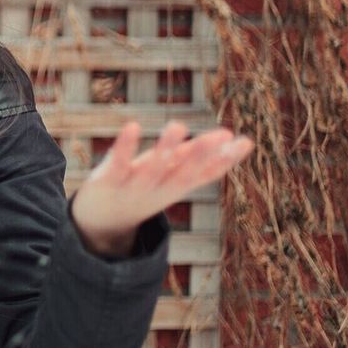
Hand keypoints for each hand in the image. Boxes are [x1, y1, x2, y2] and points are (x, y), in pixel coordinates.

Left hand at [70, 120, 251, 257]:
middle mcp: (159, 188)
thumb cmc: (143, 190)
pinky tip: (133, 126)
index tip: (246, 143)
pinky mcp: (109, 181)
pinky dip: (125, 146)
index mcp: (176, 186)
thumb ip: (199, 159)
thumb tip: (237, 139)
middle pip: (183, 173)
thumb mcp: (173, 177)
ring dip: (166, 147)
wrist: (100, 222)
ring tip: (179, 125)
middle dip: (202, 154)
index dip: (225, 160)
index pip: (205, 174)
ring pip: (153, 168)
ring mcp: (134, 186)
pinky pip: (118, 163)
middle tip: (224, 135)